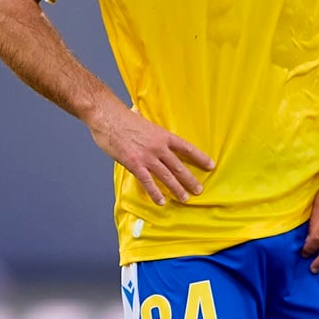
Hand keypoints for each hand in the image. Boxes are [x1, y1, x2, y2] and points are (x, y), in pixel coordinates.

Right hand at [87, 102, 213, 205]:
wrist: (107, 117)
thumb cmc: (122, 118)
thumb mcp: (143, 121)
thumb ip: (149, 130)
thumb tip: (148, 122)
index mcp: (163, 135)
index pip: (187, 148)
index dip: (200, 157)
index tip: (210, 165)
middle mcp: (159, 147)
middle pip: (179, 166)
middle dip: (190, 180)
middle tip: (198, 190)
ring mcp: (147, 157)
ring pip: (167, 176)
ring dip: (177, 189)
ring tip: (184, 198)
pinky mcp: (134, 164)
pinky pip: (147, 182)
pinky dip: (155, 193)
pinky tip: (161, 201)